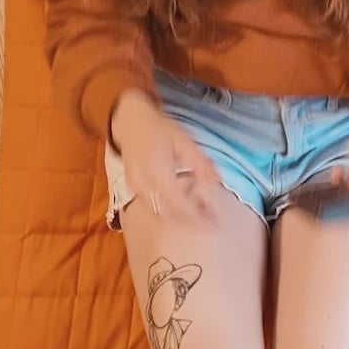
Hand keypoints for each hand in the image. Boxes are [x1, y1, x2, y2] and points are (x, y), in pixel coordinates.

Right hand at [110, 88, 219, 223]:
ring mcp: (136, 188)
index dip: (197, 217)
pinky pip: (151, 209)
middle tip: (211, 226)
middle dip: (191, 224)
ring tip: (200, 220)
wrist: (130, 122)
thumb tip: (218, 182)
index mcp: (159, 171)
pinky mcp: (132, 190)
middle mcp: (145, 184)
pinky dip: (168, 214)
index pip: (179, 204)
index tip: (214, 223)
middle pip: (169, 215)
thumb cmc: (160, 130)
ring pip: (159, 214)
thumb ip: (200, 163)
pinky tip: (182, 211)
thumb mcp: (184, 141)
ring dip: (180, 221)